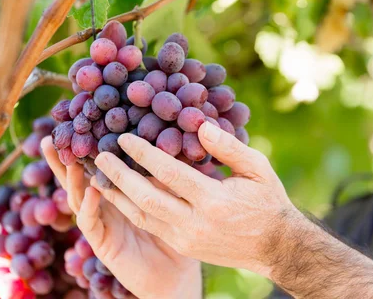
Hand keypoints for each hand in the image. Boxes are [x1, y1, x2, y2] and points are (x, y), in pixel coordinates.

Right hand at [40, 137, 201, 298]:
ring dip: (73, 177)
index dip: (88, 146)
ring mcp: (102, 224)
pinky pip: (90, 223)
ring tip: (70, 157)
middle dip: (64, 159)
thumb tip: (177, 138)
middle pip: (78, 178)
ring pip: (79, 197)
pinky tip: (91, 189)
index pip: (99, 165)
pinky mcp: (102, 243)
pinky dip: (89, 205)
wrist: (176, 274)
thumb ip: (166, 172)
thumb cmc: (178, 232)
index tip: (82, 122)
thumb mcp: (174, 196)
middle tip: (52, 135)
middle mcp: (105, 205)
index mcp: (120, 191)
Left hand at [91, 121, 300, 277]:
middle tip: (99, 155)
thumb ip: (228, 147)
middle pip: (147, 197)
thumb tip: (199, 125)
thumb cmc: (268, 201)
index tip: (124, 137)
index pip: (170, 173)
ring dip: (117, 194)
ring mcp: (186, 238)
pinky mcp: (183, 245)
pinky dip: (130, 208)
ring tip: (97, 174)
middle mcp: (195, 223)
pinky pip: (150, 225)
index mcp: (214, 201)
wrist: (275, 247)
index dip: (144, 154)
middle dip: (119, 175)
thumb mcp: (257, 169)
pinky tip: (117, 194)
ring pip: (142, 215)